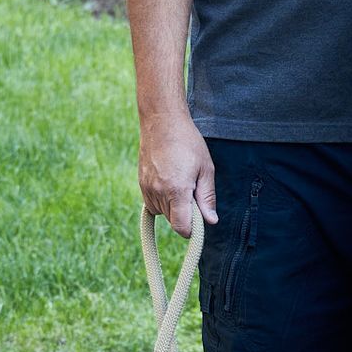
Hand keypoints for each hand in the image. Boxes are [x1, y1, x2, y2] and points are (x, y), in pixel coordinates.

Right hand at [138, 108, 215, 232]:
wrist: (161, 122)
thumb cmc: (188, 143)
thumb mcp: (206, 169)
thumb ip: (207, 197)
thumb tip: (211, 221)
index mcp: (177, 190)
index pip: (181, 228)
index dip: (192, 229)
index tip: (199, 219)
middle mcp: (158, 192)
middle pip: (173, 221)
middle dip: (185, 214)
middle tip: (193, 189)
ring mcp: (147, 188)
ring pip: (163, 213)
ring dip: (173, 206)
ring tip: (180, 180)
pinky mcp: (141, 183)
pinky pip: (152, 203)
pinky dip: (162, 200)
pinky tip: (170, 183)